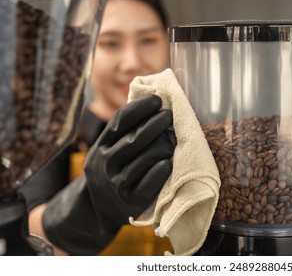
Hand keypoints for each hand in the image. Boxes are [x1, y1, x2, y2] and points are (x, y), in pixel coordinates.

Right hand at [42, 95, 175, 254]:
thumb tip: (152, 103)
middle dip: (155, 123)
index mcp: (100, 147)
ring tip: (173, 138)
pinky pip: (151, 182)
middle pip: (135, 138)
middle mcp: (104, 164)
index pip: (119, 121)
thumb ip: (124, 133)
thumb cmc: (114, 171)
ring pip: (146, 158)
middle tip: (169, 115)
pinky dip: (162, 169)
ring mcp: (115, 184)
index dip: (139, 108)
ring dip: (164, 145)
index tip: (157, 99)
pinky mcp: (130, 202)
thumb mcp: (109, 151)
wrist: (100, 210)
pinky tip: (169, 161)